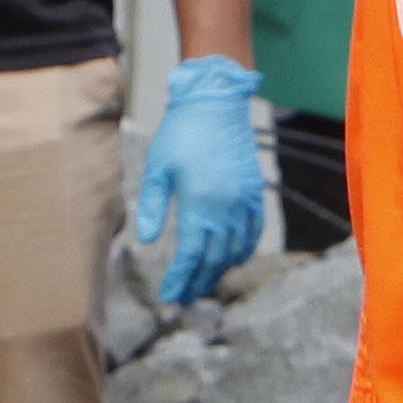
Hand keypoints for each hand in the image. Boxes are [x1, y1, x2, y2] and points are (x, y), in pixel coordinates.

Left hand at [126, 55, 269, 307]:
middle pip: (213, 258)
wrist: (216, 104)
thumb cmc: (181, 133)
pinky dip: (242, 250)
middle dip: (197, 281)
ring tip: (203, 283)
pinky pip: (252, 232)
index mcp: (199, 204)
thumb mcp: (158, 169)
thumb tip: (149, 240)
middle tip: (183, 297)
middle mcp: (225, 208)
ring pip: (234, 250)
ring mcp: (243, 202)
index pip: (191, 254)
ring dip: (218, 270)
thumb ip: (153, 206)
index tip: (169, 295)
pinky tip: (232, 259)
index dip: (180, 278)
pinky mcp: (253, 194)